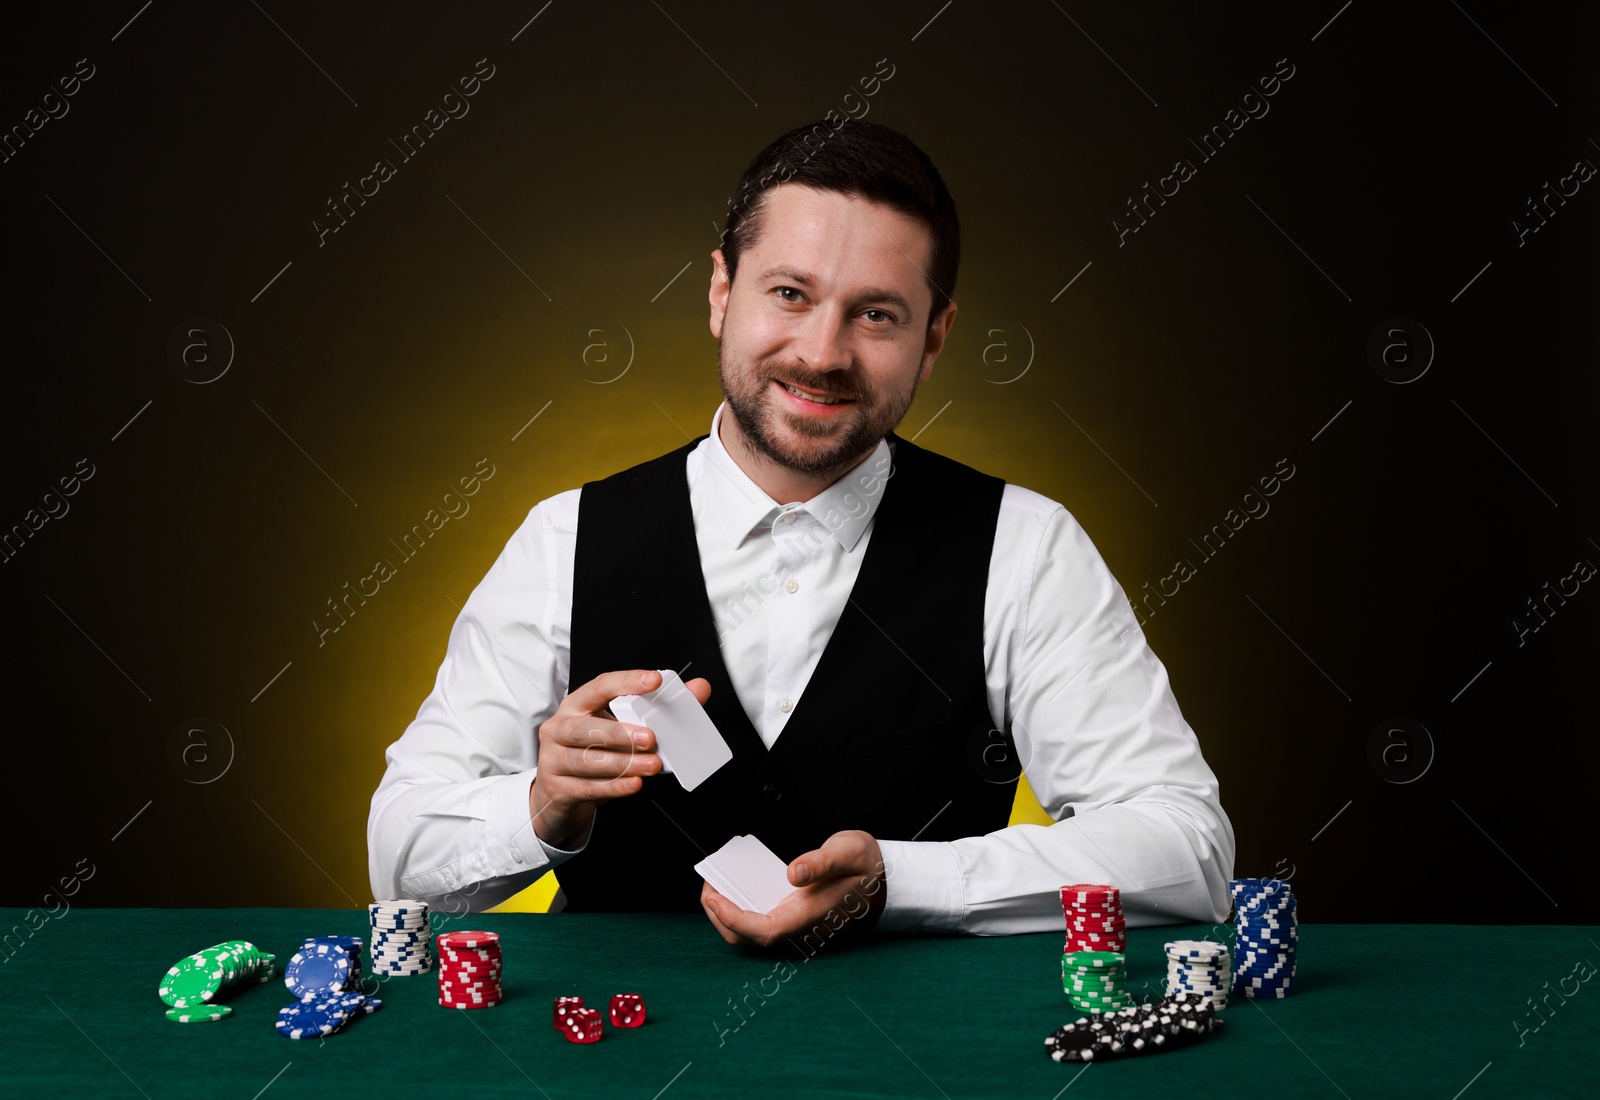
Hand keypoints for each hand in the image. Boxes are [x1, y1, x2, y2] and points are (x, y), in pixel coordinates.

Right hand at [528, 669, 711, 847]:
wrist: (559, 793)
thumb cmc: (592, 750)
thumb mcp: (620, 726)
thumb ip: (659, 707)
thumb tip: (697, 689)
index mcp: (577, 705)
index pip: (600, 686)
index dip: (627, 682)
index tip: (654, 680)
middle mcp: (560, 728)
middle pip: (585, 728)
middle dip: (621, 733)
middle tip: (651, 738)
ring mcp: (553, 759)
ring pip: (587, 760)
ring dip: (624, 763)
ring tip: (651, 765)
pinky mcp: (558, 788)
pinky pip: (587, 787)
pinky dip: (614, 787)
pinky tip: (633, 784)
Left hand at [700, 830, 885, 947]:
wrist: (887, 881)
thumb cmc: (867, 867)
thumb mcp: (848, 852)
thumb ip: (821, 862)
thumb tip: (793, 872)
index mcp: (811, 915)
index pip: (765, 931)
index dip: (734, 919)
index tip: (714, 897)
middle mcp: (801, 926)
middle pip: (750, 939)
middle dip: (721, 917)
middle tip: (709, 887)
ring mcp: (797, 926)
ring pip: (753, 933)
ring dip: (729, 914)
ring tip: (717, 885)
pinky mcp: (795, 919)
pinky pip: (761, 922)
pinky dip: (742, 908)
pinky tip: (737, 886)